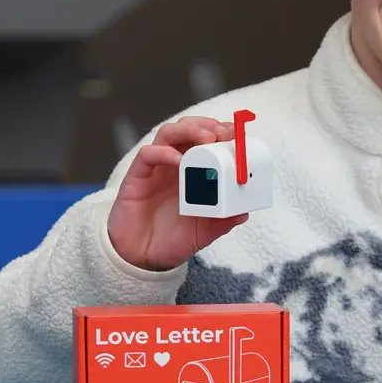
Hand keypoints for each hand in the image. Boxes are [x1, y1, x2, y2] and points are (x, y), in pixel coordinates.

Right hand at [107, 116, 249, 271]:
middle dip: (208, 125)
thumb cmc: (172, 239)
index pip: (206, 138)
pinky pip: (147, 155)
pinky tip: (178, 161)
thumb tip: (244, 212)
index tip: (237, 134)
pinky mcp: (137, 177)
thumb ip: (222, 222)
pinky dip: (163, 152)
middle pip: (188, 128)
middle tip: (224, 133)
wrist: (141, 258)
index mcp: (193, 171)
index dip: (221, 131)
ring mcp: (156, 168)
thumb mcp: (204, 232)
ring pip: (168, 133)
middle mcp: (174, 164)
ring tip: (207, 139)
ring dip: (189, 130)